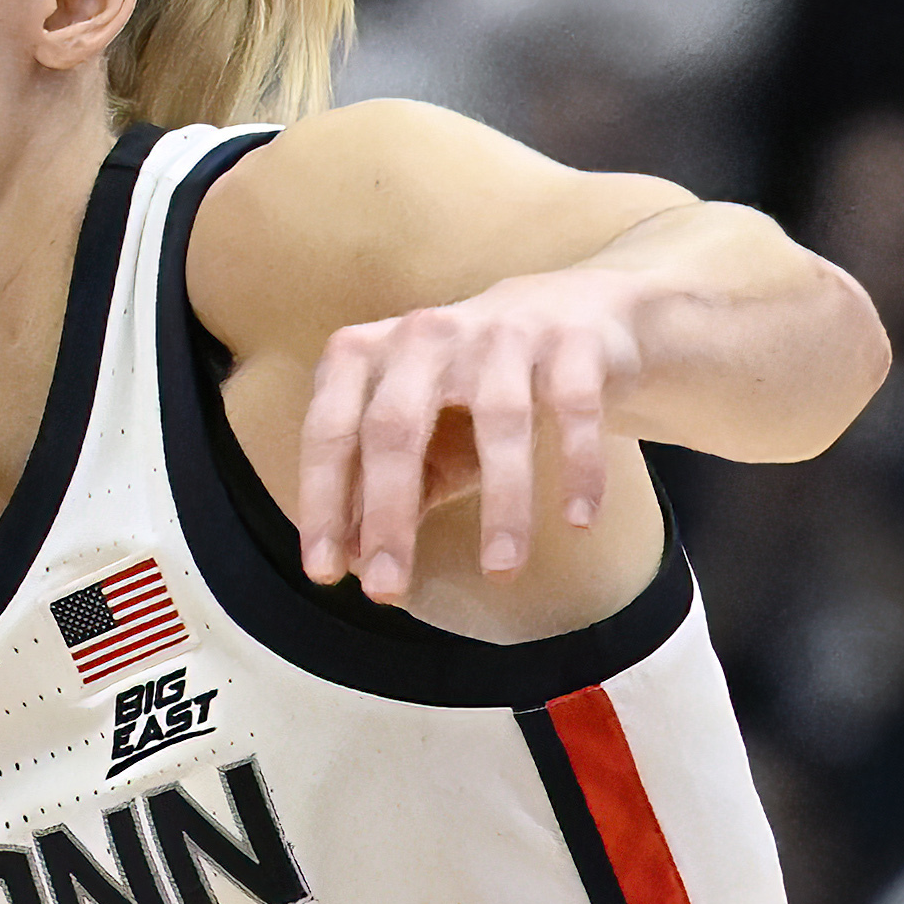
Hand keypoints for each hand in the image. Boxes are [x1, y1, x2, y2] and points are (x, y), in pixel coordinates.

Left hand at [295, 268, 648, 603]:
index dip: (324, 502)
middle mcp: (427, 334)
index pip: (332, 430)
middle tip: (388, 590)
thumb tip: (349, 559)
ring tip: (501, 571)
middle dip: (389, 516)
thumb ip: (382, 488)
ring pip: (500, 421)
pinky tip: (578, 523)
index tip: (325, 572)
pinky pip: (575, 409)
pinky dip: (579, 468)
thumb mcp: (421, 435)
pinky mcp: (573, 339)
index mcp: (371, 354)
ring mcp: (502, 331)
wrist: (577, 314)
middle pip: (396, 427)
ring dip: (503, 505)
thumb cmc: (475, 391)